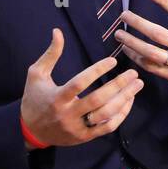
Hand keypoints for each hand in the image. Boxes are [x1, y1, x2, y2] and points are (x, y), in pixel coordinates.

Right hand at [21, 28, 143, 146]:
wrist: (31, 131)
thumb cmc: (35, 98)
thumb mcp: (36, 75)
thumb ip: (50, 54)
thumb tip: (58, 31)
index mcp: (56, 98)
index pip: (80, 83)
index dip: (97, 71)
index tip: (113, 60)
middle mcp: (67, 114)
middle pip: (97, 100)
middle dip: (118, 86)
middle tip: (134, 73)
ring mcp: (77, 128)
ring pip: (105, 114)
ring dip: (124, 99)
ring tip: (137, 85)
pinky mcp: (84, 137)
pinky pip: (107, 127)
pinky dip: (121, 115)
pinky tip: (129, 101)